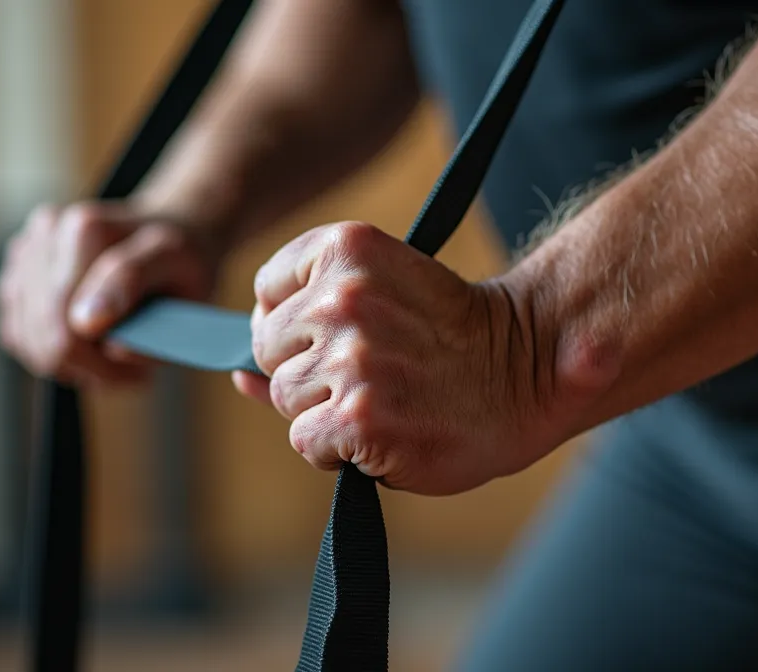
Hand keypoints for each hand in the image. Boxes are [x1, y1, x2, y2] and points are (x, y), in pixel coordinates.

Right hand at [0, 201, 223, 386]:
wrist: (167, 230)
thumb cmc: (178, 256)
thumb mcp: (179, 266)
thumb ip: (133, 286)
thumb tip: (87, 326)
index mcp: (86, 231)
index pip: (68, 331)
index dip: (103, 368)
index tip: (141, 376)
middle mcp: (46, 233)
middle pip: (44, 339)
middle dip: (88, 367)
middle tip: (130, 373)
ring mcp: (25, 252)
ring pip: (26, 339)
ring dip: (70, 361)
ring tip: (113, 354)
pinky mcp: (15, 272)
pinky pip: (17, 333)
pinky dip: (49, 349)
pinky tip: (88, 342)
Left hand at [233, 221, 559, 494]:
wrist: (525, 371)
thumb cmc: (449, 337)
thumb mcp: (380, 296)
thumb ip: (302, 325)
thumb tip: (232, 374)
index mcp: (345, 248)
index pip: (265, 294)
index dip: (297, 327)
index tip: (346, 334)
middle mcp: (342, 296)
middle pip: (268, 351)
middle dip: (309, 371)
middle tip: (377, 370)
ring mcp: (350, 357)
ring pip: (285, 399)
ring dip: (325, 412)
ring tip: (386, 398)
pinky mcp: (358, 415)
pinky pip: (306, 441)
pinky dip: (339, 450)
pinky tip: (386, 430)